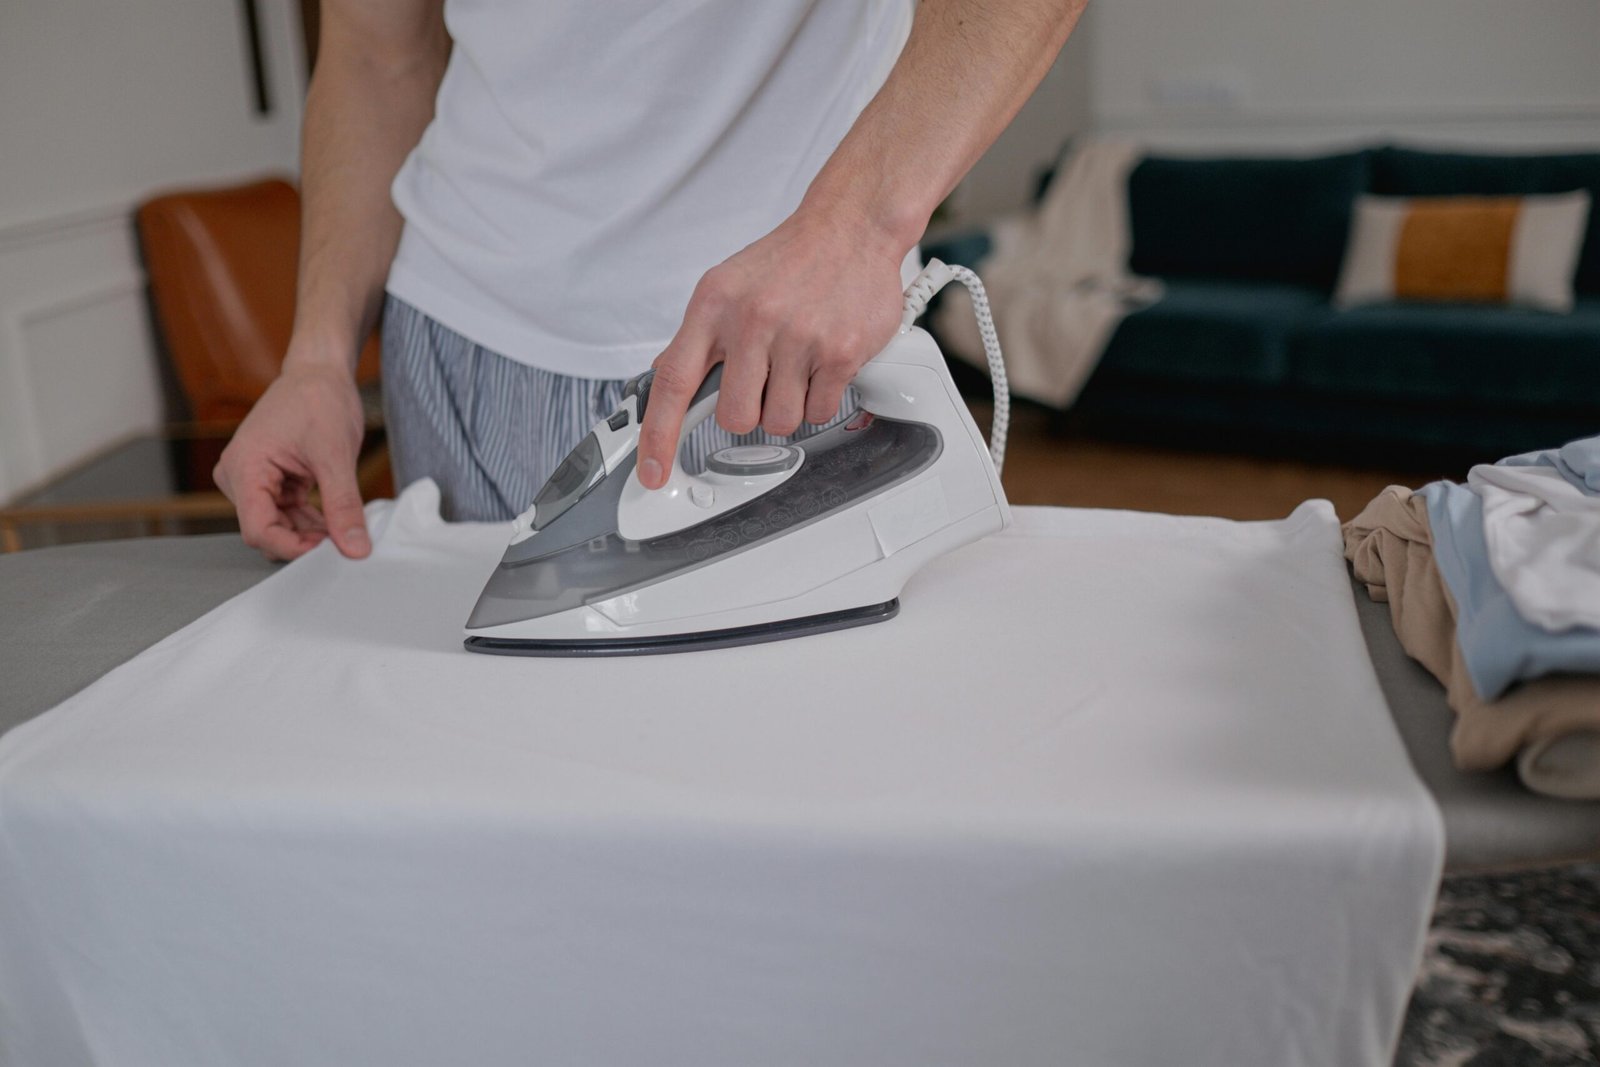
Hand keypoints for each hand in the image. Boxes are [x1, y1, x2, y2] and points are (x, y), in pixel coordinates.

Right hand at [213, 358, 370, 560]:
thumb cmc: (319, 400)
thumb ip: (343, 505)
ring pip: (279, 525)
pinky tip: (338, 522)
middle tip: (345, 543)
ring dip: (312, 533)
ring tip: (347, 530)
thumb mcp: (336, 456)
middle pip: (267, 530)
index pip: (258, 529)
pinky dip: (311, 521)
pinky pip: (287, 513)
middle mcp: (238, 476)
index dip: (292, 549)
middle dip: (304, 542)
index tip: (329, 553)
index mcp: (243, 468)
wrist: (319, 372)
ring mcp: (252, 479)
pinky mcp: (269, 480)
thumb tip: (355, 549)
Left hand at [636, 210, 906, 488]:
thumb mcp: (726, 286)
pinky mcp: (840, 352)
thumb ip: (697, 336)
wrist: (851, 226)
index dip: (658, 435)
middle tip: (764, 382)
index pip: (674, 382)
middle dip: (749, 412)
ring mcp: (798, 337)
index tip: (651, 471)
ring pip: (781, 421)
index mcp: (713, 304)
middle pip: (735, 417)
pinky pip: (820, 411)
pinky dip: (821, 398)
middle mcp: (752, 320)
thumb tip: (662, 376)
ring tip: (797, 366)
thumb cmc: (789, 260)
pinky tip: (823, 363)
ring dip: (788, 407)